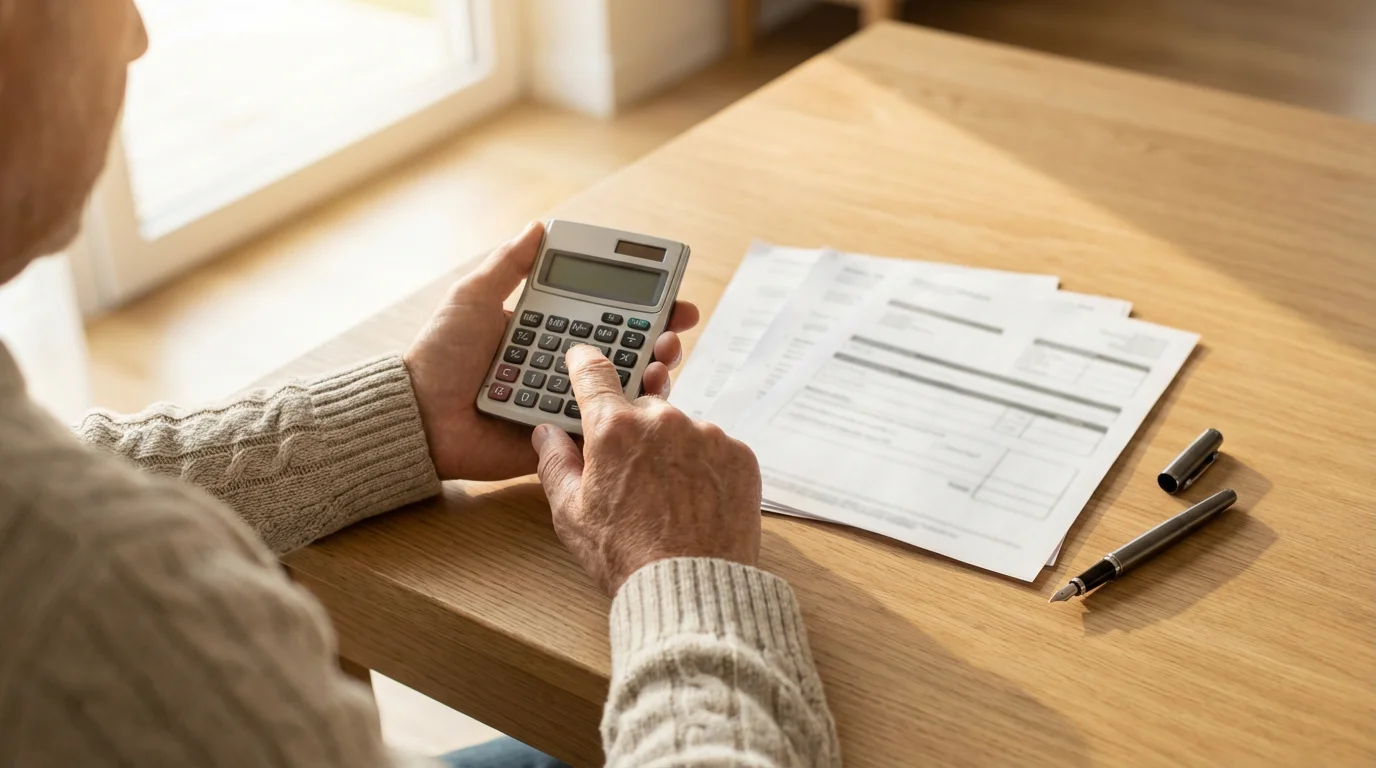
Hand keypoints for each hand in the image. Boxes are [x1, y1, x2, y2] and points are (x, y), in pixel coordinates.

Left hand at [404, 222, 700, 480]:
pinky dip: (629, 418)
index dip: (645, 306)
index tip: (675, 298)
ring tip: (662, 366)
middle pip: (628, 352)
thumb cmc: (440, 356)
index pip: (609, 314)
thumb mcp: (472, 298)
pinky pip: (603, 430)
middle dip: (660, 342)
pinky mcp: (563, 438)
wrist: (420, 417)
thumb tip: (538, 225)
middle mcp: (564, 366)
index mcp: (549, 330)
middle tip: (673, 336)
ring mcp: (567, 402)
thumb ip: (508, 265)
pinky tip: (643, 404)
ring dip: (653, 376)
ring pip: (624, 390)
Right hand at [532, 345, 762, 595]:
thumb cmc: (626, 556)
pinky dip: (706, 468)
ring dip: (673, 452)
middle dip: (634, 433)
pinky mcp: (740, 455)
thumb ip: (555, 463)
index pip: (594, 373)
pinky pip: (716, 450)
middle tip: (633, 478)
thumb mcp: (571, 514)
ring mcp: (707, 435)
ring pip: (682, 430)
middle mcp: (664, 420)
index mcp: (615, 429)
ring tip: (669, 500)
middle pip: (642, 409)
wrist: (693, 590)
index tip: (583, 357)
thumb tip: (546, 432)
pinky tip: (696, 503)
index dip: (585, 363)